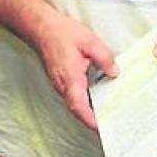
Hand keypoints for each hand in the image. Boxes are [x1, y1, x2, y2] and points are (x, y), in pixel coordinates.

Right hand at [34, 15, 118, 129]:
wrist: (42, 28)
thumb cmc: (62, 33)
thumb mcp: (89, 41)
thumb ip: (104, 58)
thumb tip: (115, 72)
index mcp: (70, 78)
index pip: (78, 106)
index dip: (89, 119)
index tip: (101, 128)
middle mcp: (63, 85)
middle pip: (77, 110)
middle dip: (92, 120)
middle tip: (110, 125)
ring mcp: (60, 84)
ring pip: (75, 104)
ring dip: (89, 112)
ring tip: (107, 114)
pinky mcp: (61, 80)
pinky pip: (73, 96)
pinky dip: (85, 102)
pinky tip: (98, 98)